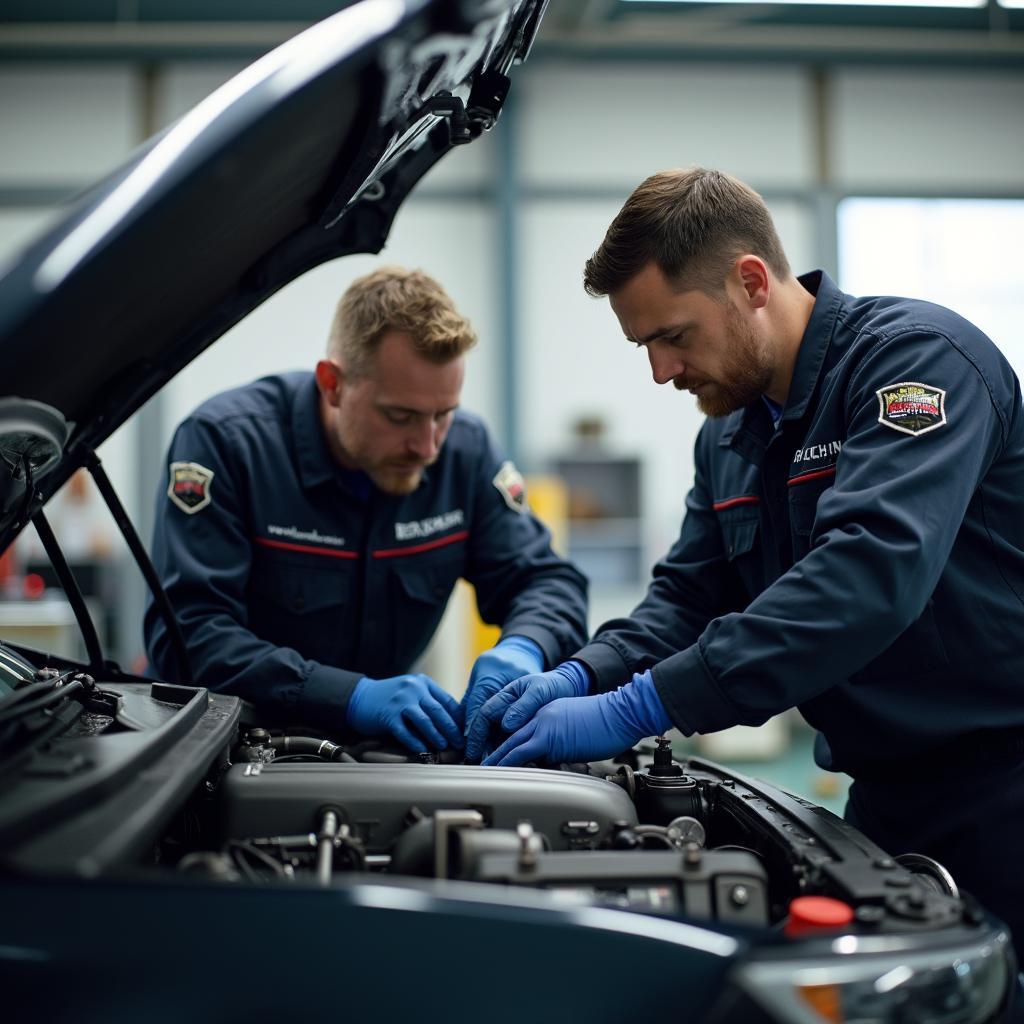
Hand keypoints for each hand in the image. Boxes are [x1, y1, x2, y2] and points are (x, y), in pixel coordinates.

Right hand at [347, 673, 462, 753]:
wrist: (359, 697)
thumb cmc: (389, 698)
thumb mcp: (411, 692)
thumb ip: (428, 701)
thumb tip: (452, 723)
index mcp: (422, 682)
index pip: (447, 700)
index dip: (458, 717)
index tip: (465, 731)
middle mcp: (413, 688)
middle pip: (438, 711)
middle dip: (451, 729)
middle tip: (459, 743)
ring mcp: (400, 701)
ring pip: (424, 720)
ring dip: (436, 735)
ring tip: (444, 746)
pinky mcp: (388, 715)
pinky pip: (405, 731)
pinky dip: (415, 741)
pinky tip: (422, 749)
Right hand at [465, 660, 589, 762]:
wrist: (570, 687)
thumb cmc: (553, 685)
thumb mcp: (538, 691)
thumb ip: (523, 706)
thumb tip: (506, 725)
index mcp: (505, 696)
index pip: (485, 714)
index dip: (477, 732)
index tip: (474, 749)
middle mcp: (506, 709)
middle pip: (488, 730)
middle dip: (483, 748)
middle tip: (483, 765)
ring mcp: (514, 721)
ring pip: (499, 739)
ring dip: (496, 752)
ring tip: (495, 768)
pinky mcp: (524, 730)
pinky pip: (514, 743)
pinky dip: (512, 753)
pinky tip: (513, 764)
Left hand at [482, 670, 670, 767]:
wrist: (621, 712)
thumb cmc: (609, 723)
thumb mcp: (578, 730)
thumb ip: (562, 742)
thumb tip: (554, 761)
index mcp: (549, 713)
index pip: (522, 729)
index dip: (508, 743)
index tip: (498, 755)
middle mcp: (542, 716)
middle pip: (511, 735)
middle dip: (495, 750)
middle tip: (481, 763)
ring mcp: (544, 724)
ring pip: (511, 742)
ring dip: (496, 757)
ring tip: (483, 770)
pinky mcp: (549, 736)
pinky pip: (521, 750)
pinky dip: (507, 760)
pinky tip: (498, 769)